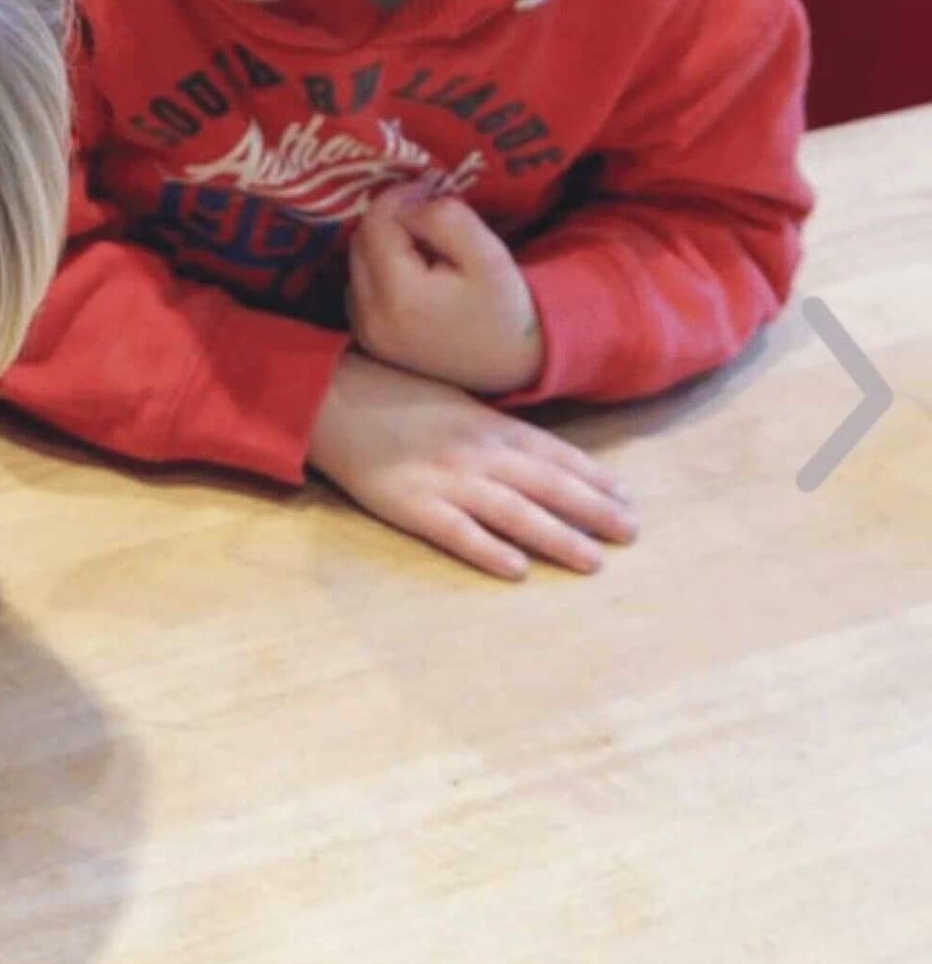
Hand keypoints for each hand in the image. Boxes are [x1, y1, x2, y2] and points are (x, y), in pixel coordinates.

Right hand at [307, 352, 636, 579]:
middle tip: (631, 533)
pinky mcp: (410, 505)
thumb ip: (495, 428)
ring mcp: (445, 479)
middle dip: (593, 510)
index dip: (595, 478)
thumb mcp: (455, 399)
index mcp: (489, 424)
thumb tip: (540, 456)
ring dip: (558, 537)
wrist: (331, 397)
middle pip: (547, 485)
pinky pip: (456, 532)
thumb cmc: (393, 395)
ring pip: (514, 512)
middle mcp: (477, 452)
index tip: (628, 498)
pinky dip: (488, 550)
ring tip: (593, 561)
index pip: (556, 454)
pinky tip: (517, 568)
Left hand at [347, 186, 543, 394]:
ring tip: (426, 247)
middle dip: (391, 220)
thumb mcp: (488, 255)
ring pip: (356, 261)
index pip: (376, 223)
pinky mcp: (367, 339)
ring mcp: (364, 331)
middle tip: (430, 214)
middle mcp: (368, 317)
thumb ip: (445, 220)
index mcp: (397, 295)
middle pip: (360, 240)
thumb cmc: (504, 310)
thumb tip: (409, 204)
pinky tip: (414, 273)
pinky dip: (380, 269)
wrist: (508, 366)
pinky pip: (359, 286)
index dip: (400, 197)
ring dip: (384, 243)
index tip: (431, 189)